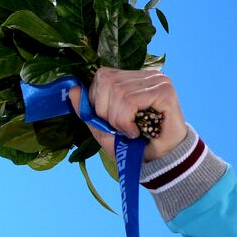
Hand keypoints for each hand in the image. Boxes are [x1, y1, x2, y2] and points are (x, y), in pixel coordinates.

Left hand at [68, 67, 188, 163]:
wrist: (159, 161)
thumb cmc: (133, 145)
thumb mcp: (103, 129)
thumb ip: (88, 110)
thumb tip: (72, 90)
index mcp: (131, 79)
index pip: (102, 76)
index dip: (97, 102)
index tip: (110, 122)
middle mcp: (145, 75)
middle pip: (108, 82)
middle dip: (106, 112)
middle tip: (120, 129)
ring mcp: (157, 80)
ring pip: (118, 93)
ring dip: (117, 121)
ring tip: (129, 132)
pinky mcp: (164, 90)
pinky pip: (130, 101)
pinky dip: (126, 122)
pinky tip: (136, 132)